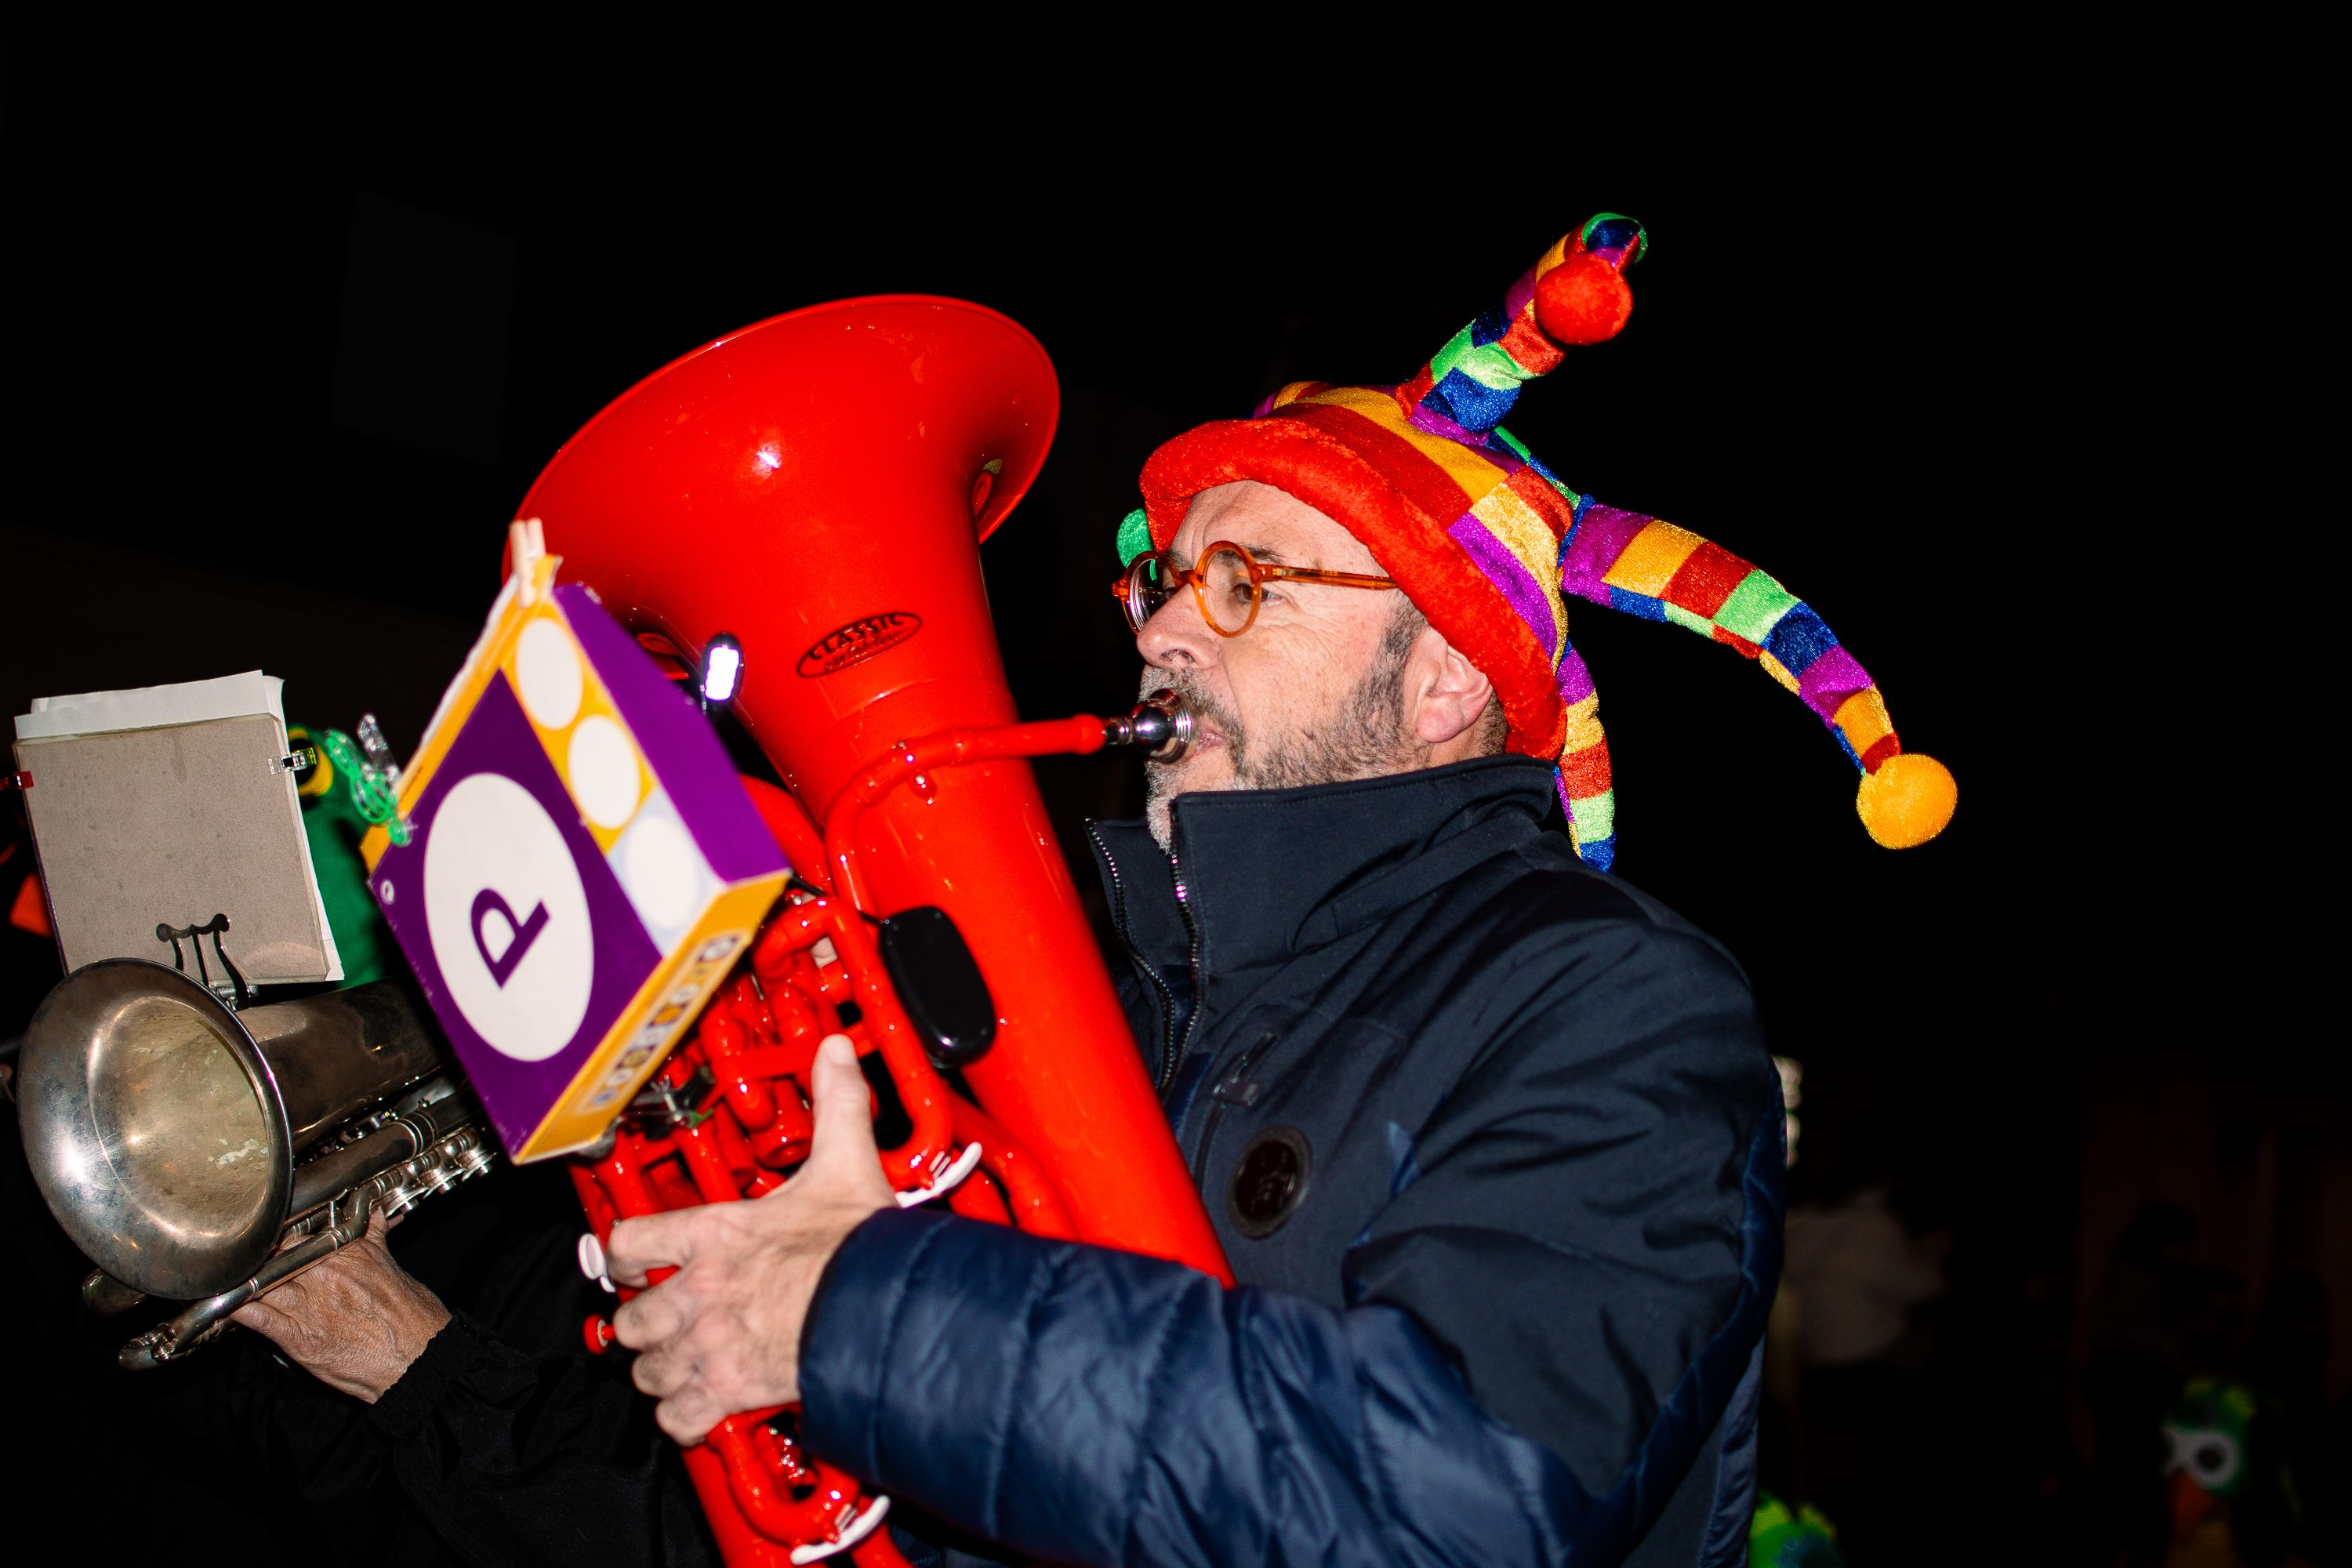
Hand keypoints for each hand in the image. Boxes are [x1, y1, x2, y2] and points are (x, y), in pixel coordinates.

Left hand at [232, 1209, 450, 1400]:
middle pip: (276, 1254)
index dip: (283, 1236)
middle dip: (260, 1256)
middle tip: (247, 1257)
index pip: (303, 1233)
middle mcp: (326, 1274)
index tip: (274, 1238)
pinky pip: (256, 1317)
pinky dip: (235, 1308)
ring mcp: (310, 1306)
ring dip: (242, 1279)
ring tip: (227, 1277)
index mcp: (351, 1252)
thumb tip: (376, 1218)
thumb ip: (375, 1241)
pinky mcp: (299, 1338)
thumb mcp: (395, 1267)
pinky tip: (220, 1304)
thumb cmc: (414, 1316)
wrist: (421, 1359)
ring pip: (261, 1281)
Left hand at [608, 1033, 893, 1442]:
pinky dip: (684, 1418)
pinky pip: (678, 1418)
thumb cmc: (862, 1248)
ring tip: (680, 1365)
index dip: (627, 1251)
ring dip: (660, 1370)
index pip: (631, 1239)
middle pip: (629, 1317)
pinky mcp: (729, 1391)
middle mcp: (699, 1290)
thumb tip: (834, 1052)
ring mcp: (709, 1344)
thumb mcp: (846, 1162)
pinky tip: (700, 1408)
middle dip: (642, 1323)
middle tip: (662, 1321)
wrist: (885, 1311)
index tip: (635, 1258)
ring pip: (647, 1369)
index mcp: (717, 1233)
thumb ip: (836, 1102)